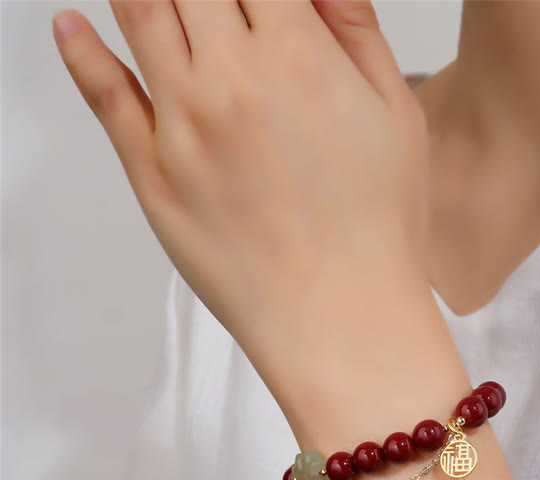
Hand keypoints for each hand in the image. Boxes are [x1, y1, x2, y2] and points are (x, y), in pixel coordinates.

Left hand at [52, 0, 430, 374]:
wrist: (341, 318)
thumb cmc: (378, 227)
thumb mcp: (396, 111)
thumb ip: (353, 24)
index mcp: (298, 53)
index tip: (255, 1)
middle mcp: (228, 78)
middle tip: (208, 10)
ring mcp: (181, 124)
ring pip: (138, 12)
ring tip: (159, 4)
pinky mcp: (151, 173)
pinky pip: (102, 96)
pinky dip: (80, 51)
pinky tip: (72, 27)